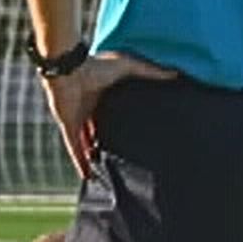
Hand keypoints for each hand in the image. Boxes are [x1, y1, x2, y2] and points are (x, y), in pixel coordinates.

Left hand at [42, 51, 174, 177]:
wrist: (68, 70)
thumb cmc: (96, 66)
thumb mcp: (129, 66)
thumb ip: (150, 71)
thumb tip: (174, 74)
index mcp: (103, 94)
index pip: (113, 110)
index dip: (121, 120)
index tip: (134, 131)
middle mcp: (89, 108)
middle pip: (99, 128)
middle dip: (106, 140)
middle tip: (120, 155)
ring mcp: (78, 119)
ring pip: (85, 142)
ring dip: (92, 155)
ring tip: (104, 170)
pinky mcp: (69, 127)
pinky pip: (74, 149)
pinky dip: (80, 162)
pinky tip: (87, 175)